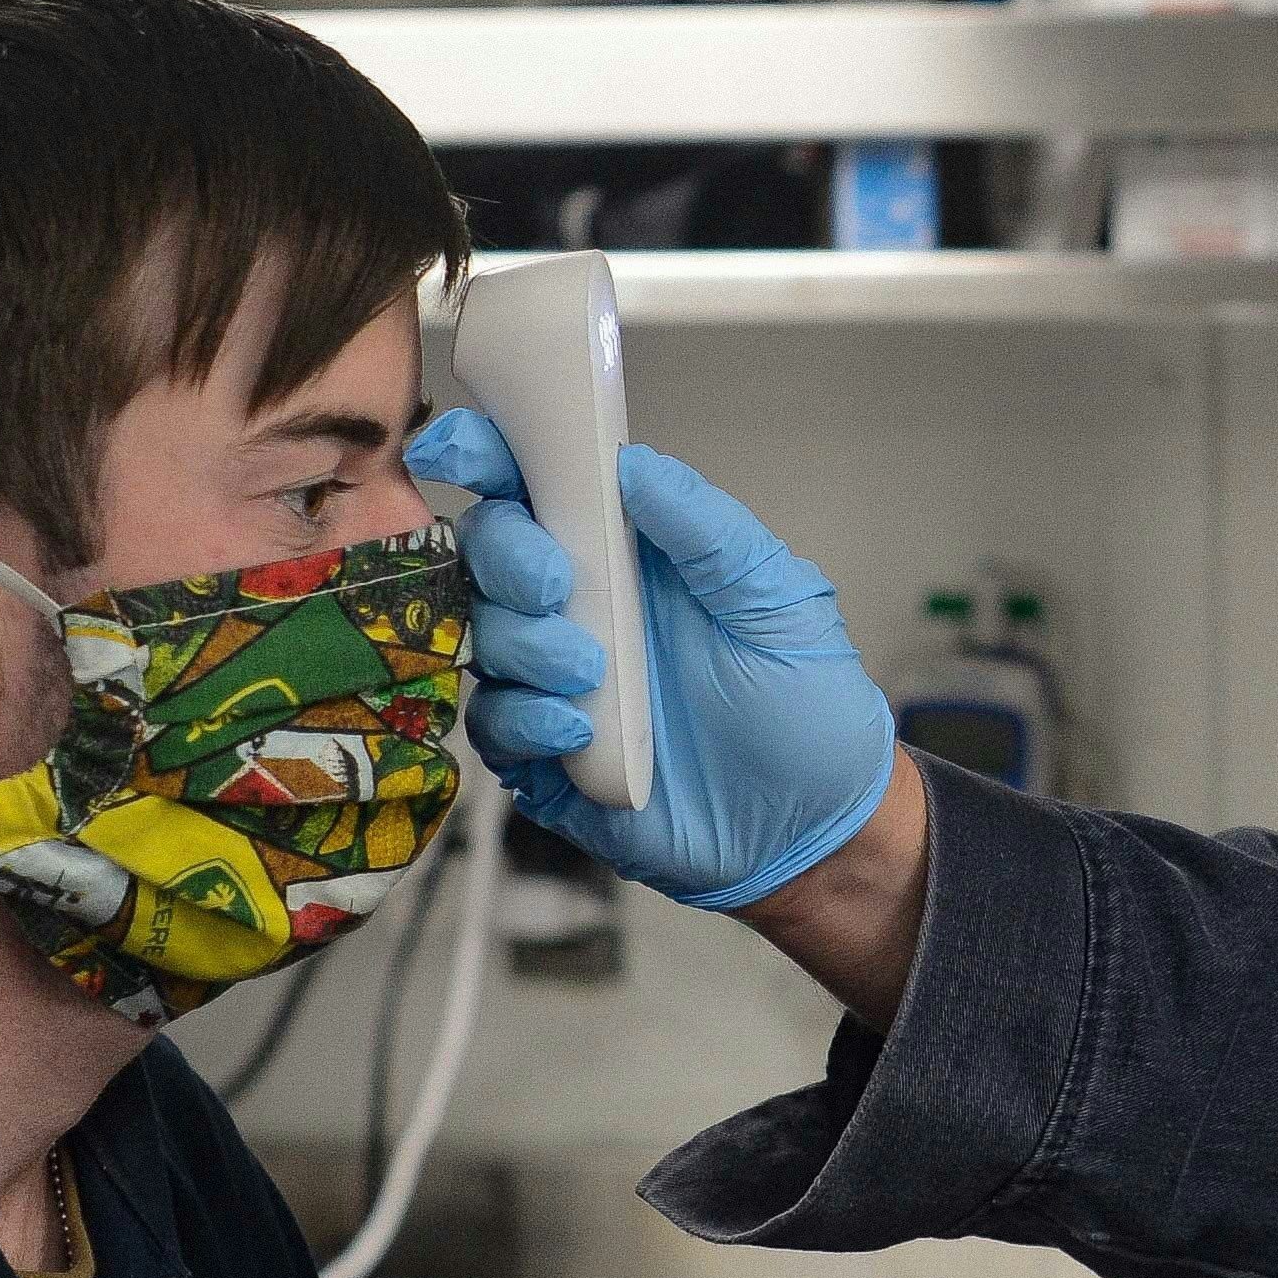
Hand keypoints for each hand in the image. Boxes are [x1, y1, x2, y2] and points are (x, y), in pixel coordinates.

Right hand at [415, 412, 897, 915]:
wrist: (816, 831)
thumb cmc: (808, 711)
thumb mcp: (777, 604)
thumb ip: (706, 532)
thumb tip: (634, 465)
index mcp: (633, 555)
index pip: (541, 487)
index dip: (488, 455)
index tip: (460, 447)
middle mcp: (586, 610)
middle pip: (490, 553)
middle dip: (506, 557)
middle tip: (555, 586)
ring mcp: (561, 684)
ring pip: (484, 638)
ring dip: (522, 645)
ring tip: (591, 673)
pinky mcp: (549, 758)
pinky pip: (495, 726)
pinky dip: (522, 720)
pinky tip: (575, 729)